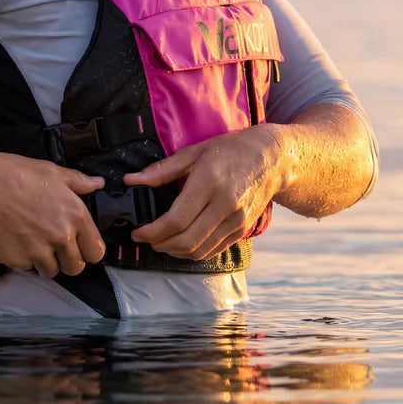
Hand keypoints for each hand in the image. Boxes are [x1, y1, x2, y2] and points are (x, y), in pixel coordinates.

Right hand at [0, 149, 106, 278]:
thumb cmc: (14, 174)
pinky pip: (26, 268)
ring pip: (51, 271)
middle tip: (54, 245)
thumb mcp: (51, 171)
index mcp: (75, 215)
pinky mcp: (16, 261)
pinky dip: (22, 258)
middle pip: (76, 267)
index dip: (88, 249)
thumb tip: (97, 184)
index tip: (79, 246)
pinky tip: (15, 238)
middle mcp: (61, 237)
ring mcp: (38, 252)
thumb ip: (78, 182)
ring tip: (32, 240)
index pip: (96, 251)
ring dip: (44, 261)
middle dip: (67, 259)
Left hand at [123, 125, 288, 260]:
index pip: (176, 219)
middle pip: (187, 240)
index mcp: (209, 182)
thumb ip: (161, 170)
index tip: (138, 232)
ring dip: (176, 252)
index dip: (153, 231)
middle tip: (147, 239)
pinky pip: (214, 250)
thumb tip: (131, 180)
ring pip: (200, 250)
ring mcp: (236, 220)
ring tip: (162, 242)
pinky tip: (182, 243)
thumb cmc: (229, 151)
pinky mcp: (242, 229)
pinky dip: (194, 252)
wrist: (270, 159)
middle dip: (161, 245)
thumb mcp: (193, 153)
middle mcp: (225, 205)